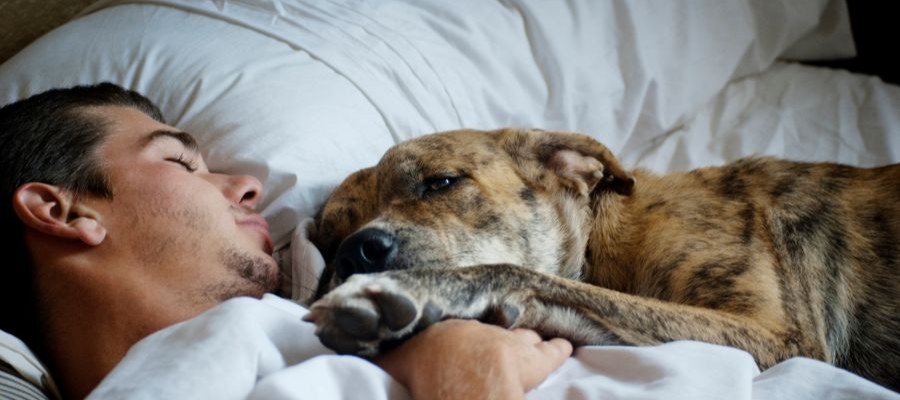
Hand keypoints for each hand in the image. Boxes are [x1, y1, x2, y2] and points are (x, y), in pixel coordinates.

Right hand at [375, 319, 571, 399]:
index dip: (463, 338)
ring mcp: (508, 344)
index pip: (460, 331)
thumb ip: (384, 354)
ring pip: (524, 338)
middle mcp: (481, 331)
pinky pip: (551, 354)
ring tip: (538, 339)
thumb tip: (347, 343)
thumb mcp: (397, 360)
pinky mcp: (532, 363)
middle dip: (503, 332)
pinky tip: (565, 347)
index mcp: (450, 332)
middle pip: (495, 330)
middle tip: (507, 337)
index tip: (462, 342)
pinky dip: (558, 350)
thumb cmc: (424, 368)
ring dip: (531, 340)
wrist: (456, 376)